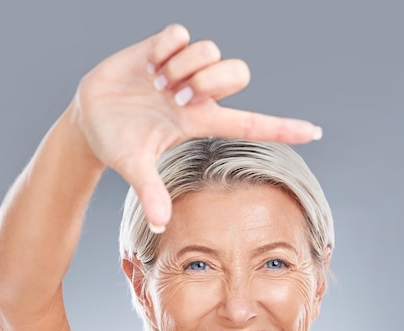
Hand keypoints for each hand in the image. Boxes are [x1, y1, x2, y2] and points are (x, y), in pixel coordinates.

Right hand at [72, 24, 321, 229]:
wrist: (88, 119)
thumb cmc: (118, 144)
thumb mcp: (134, 167)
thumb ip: (150, 191)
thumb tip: (160, 223)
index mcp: (199, 123)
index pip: (251, 124)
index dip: (283, 128)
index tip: (316, 133)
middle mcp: (198, 95)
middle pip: (239, 73)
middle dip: (214, 81)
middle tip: (180, 98)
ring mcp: (181, 69)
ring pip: (211, 50)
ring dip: (184, 67)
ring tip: (157, 84)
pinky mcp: (162, 47)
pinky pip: (180, 34)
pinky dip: (165, 48)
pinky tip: (148, 65)